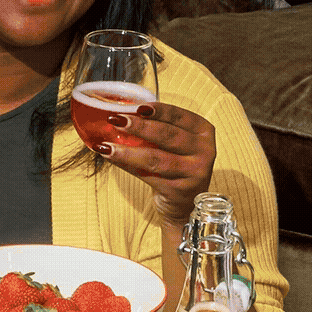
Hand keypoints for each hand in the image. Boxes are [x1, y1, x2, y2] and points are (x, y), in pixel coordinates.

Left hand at [95, 101, 215, 226]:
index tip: (136, 107)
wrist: (184, 204)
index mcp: (203, 131)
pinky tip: (112, 158)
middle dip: (139, 127)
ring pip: (155, 159)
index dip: (157, 110)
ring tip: (106, 145)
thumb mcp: (177, 143)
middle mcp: (204, 152)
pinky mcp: (179, 191)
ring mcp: (194, 173)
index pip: (178, 116)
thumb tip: (123, 113)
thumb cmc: (176, 165)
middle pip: (167, 136)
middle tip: (115, 121)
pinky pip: (148, 176)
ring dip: (127, 151)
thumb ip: (159, 127)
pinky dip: (127, 166)